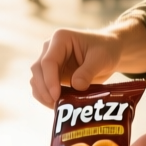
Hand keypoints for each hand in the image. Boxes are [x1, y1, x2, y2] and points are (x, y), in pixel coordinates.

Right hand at [29, 18, 145, 106]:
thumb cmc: (106, 50)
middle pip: (37, 70)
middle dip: (44, 89)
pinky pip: (42, 86)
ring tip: (57, 107)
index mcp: (61, 39)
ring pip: (36, 79)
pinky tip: (57, 105)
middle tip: (55, 104)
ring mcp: (49, 61)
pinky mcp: (52, 74)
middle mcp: (50, 48)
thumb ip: (88, 71)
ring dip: (43, 94)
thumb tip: (76, 86)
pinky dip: (46, 96)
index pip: (48, 61)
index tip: (56, 96)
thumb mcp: (101, 58)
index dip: (49, 80)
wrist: (109, 51)